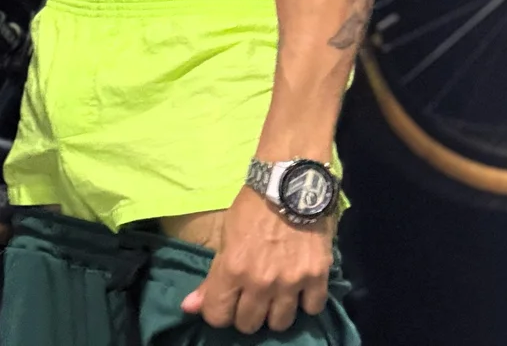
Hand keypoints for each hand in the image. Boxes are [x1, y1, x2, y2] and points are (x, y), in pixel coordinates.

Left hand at [180, 186, 333, 334]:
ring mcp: (291, 282)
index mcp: (233, 270)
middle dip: (246, 312)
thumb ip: (211, 277)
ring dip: (275, 311)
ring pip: (280, 324)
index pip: (217, 316)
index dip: (219, 310)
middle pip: (248, 325)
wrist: (290, 182)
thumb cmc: (252, 206)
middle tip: (252, 294)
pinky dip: (306, 301)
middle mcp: (261, 282)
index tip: (226, 299)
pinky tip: (300, 287)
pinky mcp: (317, 276)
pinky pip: (312, 309)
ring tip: (276, 293)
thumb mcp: (225, 236)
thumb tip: (188, 308)